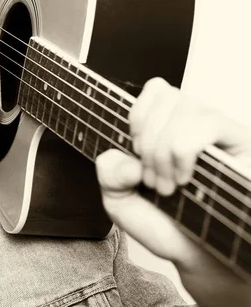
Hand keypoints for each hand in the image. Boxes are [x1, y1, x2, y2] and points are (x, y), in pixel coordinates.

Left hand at [95, 77, 250, 306]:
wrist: (197, 258)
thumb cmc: (164, 225)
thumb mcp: (120, 201)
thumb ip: (109, 175)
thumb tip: (126, 159)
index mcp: (168, 127)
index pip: (157, 89)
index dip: (138, 117)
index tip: (136, 153)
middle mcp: (196, 123)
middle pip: (167, 94)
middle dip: (147, 141)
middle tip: (152, 181)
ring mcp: (220, 133)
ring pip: (185, 106)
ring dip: (163, 150)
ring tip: (168, 187)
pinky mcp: (241, 144)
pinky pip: (206, 123)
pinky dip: (182, 150)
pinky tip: (184, 179)